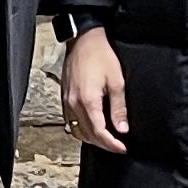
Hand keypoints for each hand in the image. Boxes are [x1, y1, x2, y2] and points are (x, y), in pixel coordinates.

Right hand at [61, 27, 128, 154]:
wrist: (83, 39)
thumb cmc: (100, 55)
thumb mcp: (117, 81)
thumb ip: (119, 108)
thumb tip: (122, 129)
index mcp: (87, 101)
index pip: (99, 132)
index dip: (112, 144)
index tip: (123, 148)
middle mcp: (73, 104)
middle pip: (88, 135)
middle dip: (104, 144)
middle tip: (118, 146)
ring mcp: (66, 101)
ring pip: (77, 131)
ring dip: (92, 138)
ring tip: (107, 139)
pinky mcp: (64, 97)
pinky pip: (71, 121)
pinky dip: (82, 129)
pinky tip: (92, 127)